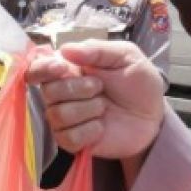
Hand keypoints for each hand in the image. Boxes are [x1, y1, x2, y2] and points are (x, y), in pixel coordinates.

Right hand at [26, 41, 165, 158]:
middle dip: (78, 89)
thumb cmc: (137, 83)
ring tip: (104, 107)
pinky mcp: (71, 140)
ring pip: (59, 115)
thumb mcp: (125, 56)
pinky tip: (101, 127)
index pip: (37, 68)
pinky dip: (90, 131)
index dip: (42, 69)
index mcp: (68, 70)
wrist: (153, 115)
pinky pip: (68, 137)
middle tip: (100, 87)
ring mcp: (64, 119)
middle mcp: (60, 94)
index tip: (61, 68)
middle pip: (48, 92)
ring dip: (88, 109)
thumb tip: (64, 49)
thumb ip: (97, 50)